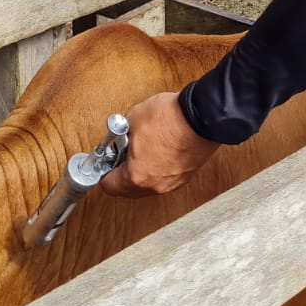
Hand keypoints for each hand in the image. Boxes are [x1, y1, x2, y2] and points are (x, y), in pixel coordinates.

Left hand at [101, 92, 219, 196]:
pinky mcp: (186, 175)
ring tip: (141, 150)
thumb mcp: (133, 119)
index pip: (109, 186)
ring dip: (140, 172)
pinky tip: (158, 150)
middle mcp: (155, 186)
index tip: (104, 162)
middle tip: (120, 155)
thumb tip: (119, 136)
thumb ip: (120, 134)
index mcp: (137, 176)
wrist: (203, 116)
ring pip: (147, 185)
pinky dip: (157, 168)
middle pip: (128, 189)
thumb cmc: (171, 118)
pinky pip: (164, 178)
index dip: (103, 172)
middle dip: (121, 174)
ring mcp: (172, 183)